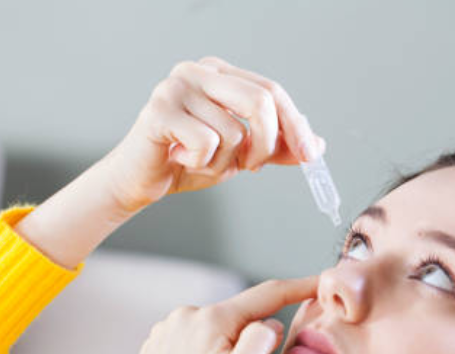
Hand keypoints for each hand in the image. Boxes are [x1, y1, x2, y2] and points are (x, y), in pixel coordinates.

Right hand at [102, 56, 326, 213]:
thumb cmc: (187, 162)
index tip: (309, 154)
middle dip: (266, 144)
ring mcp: (176, 87)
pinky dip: (201, 164)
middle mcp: (197, 71)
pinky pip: (207, 143)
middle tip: (252, 166)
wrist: (139, 182)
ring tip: (200, 161)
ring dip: (225, 162)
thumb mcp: (240, 155)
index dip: (295, 124)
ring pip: (233, 131)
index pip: (271, 90)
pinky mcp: (159, 110)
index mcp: (219, 73)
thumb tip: (316, 146)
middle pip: (260, 101)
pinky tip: (180, 159)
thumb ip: (275, 147)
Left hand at [113, 275, 318, 353]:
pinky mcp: (158, 346)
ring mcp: (168, 330)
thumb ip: (261, 344)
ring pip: (220, 335)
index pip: (266, 295)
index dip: (299, 287)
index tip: (322, 281)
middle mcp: (186, 316)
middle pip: (242, 322)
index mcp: (210, 320)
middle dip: (253, 352)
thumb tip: (270, 323)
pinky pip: (198, 345)